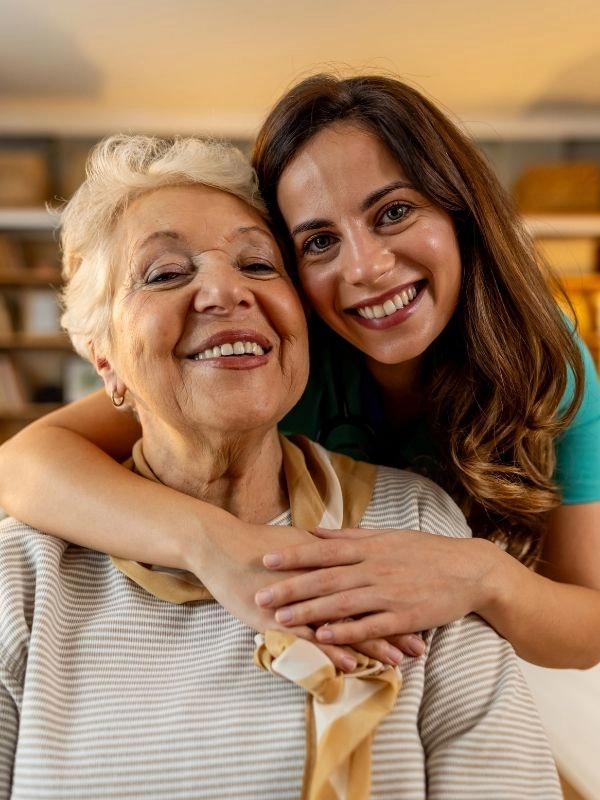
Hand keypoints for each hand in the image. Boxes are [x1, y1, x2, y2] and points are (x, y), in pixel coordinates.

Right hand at [188, 519, 403, 669]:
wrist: (220, 545)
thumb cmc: (258, 544)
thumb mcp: (298, 543)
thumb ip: (325, 550)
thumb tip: (347, 549)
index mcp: (326, 561)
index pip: (369, 583)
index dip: (395, 598)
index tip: (420, 611)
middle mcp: (319, 580)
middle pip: (364, 606)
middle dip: (393, 626)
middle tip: (420, 645)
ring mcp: (299, 601)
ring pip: (343, 625)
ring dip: (372, 644)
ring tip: (399, 661)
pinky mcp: (278, 618)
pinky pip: (311, 638)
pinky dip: (333, 651)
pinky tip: (353, 665)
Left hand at [254, 527, 494, 649]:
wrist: (471, 570)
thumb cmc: (426, 552)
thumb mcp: (388, 536)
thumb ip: (350, 537)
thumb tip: (316, 531)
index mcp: (371, 547)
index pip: (324, 550)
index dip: (294, 556)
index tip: (266, 560)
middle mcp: (376, 568)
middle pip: (326, 578)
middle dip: (291, 587)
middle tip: (261, 596)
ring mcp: (390, 593)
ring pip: (343, 602)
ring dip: (310, 612)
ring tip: (282, 619)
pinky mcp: (405, 617)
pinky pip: (372, 625)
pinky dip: (348, 631)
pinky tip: (325, 636)